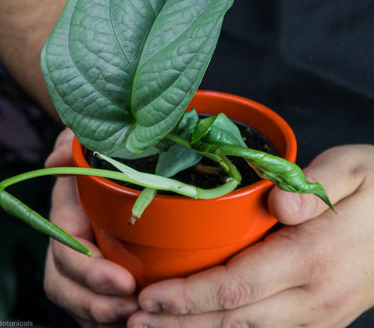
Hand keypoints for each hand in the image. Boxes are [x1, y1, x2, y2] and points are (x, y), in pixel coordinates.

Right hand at [43, 129, 138, 326]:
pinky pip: (96, 308)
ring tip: (135, 319)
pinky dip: (108, 320)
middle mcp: (71, 244)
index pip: (66, 252)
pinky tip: (134, 321)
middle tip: (130, 308)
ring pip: (80, 303)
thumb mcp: (87, 142)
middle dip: (95, 303)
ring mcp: (84, 263)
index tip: (123, 281)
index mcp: (67, 217)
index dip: (89, 271)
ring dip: (101, 317)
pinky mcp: (100, 275)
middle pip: (67, 286)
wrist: (117, 167)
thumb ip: (71, 145)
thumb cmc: (100, 154)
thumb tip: (55, 161)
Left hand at [128, 144, 373, 327]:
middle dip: (178, 324)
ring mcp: (317, 315)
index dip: (188, 297)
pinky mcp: (318, 319)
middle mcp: (313, 297)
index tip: (149, 296)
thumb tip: (282, 206)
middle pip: (233, 319)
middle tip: (131, 320)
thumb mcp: (355, 170)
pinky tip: (199, 327)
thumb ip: (317, 187)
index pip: (237, 286)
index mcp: (315, 257)